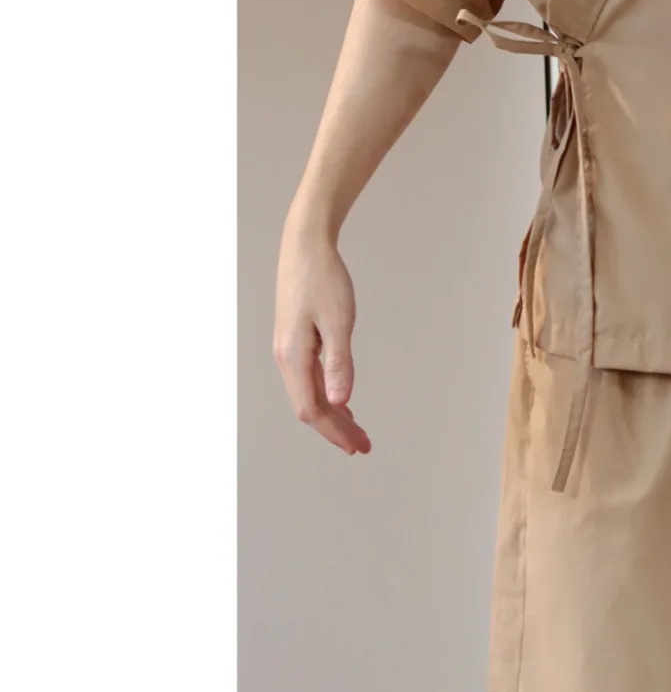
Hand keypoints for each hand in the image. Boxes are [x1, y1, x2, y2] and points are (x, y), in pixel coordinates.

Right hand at [273, 217, 371, 454]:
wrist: (305, 245)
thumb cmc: (322, 278)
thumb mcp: (337, 321)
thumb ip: (339, 363)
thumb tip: (341, 401)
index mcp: (293, 356)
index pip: (311, 409)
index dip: (334, 431)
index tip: (358, 446)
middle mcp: (286, 357)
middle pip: (309, 406)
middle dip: (336, 429)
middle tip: (363, 446)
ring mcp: (289, 349)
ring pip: (309, 393)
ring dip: (333, 414)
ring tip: (355, 431)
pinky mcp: (296, 339)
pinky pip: (309, 378)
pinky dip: (327, 395)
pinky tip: (342, 401)